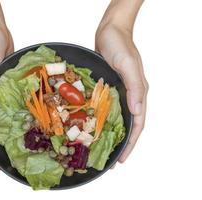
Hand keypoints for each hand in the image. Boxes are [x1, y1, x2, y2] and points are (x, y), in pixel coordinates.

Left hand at [95, 23, 148, 162]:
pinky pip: (105, 108)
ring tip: (99, 148)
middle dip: (120, 143)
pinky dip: (99, 119)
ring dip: (109, 133)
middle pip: (127, 125)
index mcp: (138, 93)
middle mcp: (130, 96)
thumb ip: (135, 87)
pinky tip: (90, 126)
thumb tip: (137, 111)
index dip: (131, 143)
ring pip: (115, 118)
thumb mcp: (127, 64)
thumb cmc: (120, 45)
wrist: (110, 31)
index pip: (137, 124)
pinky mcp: (108, 88)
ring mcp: (119, 92)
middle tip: (109, 160)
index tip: (121, 159)